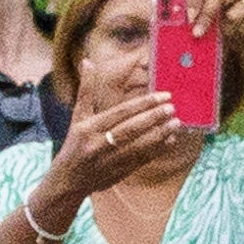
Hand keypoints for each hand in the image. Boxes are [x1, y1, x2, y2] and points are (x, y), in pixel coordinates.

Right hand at [31, 87, 194, 220]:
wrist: (67, 182)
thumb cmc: (74, 145)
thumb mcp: (77, 118)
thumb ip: (86, 91)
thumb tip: (87, 61)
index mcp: (88, 128)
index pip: (121, 113)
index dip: (143, 104)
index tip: (163, 96)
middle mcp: (98, 144)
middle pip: (131, 129)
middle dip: (154, 118)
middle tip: (172, 108)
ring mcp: (109, 160)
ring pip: (139, 145)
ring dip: (160, 134)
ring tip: (176, 123)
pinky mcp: (119, 173)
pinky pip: (141, 160)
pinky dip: (157, 150)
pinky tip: (169, 140)